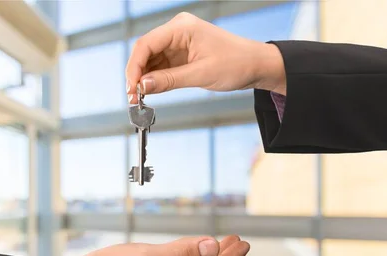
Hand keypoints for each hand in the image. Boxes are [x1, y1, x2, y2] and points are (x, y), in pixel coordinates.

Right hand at [125, 12, 285, 100]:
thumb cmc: (236, 64)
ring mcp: (178, 41)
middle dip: (137, 74)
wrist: (255, 65)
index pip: (146, 44)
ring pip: (150, 59)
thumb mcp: (200, 75)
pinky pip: (160, 64)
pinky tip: (150, 90)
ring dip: (144, 78)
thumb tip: (142, 86)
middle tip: (133, 96)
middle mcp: (177, 30)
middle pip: (145, 50)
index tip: (131, 87)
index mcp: (182, 27)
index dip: (134, 67)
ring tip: (139, 97)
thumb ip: (169, 80)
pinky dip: (154, 78)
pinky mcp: (181, 53)